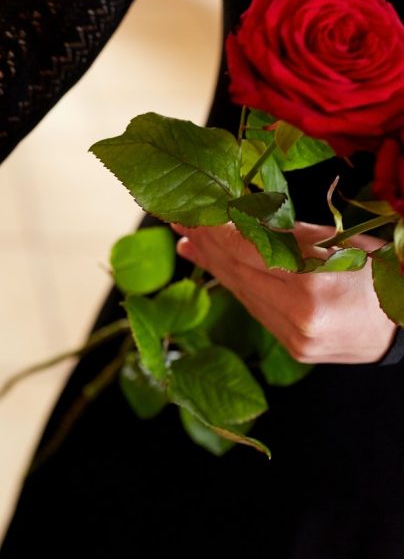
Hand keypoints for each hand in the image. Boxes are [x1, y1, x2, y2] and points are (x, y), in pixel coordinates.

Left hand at [171, 221, 396, 364]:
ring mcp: (294, 336)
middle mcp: (300, 314)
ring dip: (212, 263)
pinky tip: (209, 264)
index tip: (193, 212)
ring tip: (187, 239)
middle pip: (239, 271)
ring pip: (241, 291)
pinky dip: (232, 283)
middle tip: (177, 219)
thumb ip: (284, 234)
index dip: (218, 231)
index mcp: (316, 281)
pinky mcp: (292, 347)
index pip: (251, 250)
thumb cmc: (380, 272)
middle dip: (207, 242)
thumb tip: (231, 220)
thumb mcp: (339, 241)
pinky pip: (254, 308)